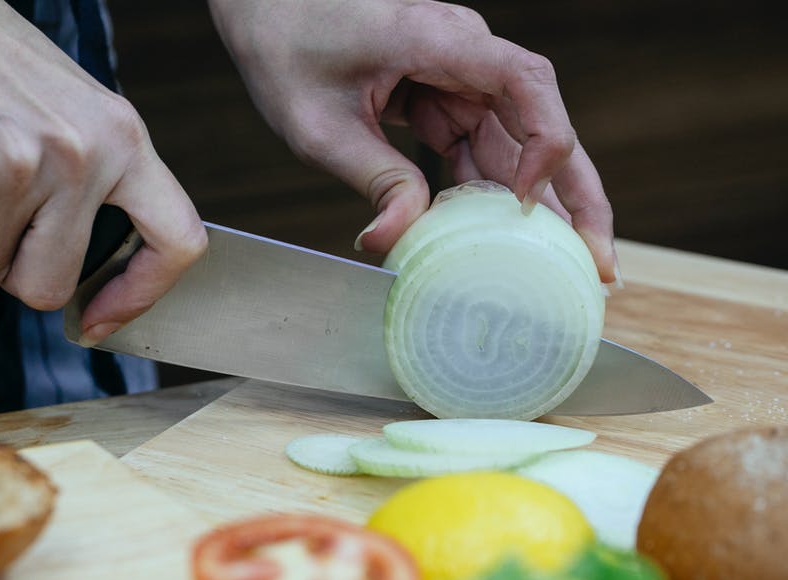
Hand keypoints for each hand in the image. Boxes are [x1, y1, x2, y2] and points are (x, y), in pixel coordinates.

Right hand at [0, 0, 205, 342]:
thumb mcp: (77, 110)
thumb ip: (99, 178)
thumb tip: (96, 263)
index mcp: (124, 139)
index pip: (177, 240)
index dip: (143, 294)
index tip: (104, 315)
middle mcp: (81, 158)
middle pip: (51, 284)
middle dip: (12, 273)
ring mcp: (18, 172)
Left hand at [208, 0, 616, 281]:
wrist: (264, 12)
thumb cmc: (287, 48)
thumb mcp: (319, 125)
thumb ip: (371, 178)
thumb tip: (393, 243)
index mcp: (441, 40)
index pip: (526, 82)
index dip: (546, 143)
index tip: (527, 202)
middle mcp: (465, 53)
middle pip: (542, 122)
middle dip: (574, 195)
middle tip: (600, 263)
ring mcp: (458, 76)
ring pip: (517, 143)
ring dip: (538, 205)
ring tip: (565, 270)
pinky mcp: (442, 97)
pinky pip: (480, 148)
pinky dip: (489, 193)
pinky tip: (503, 243)